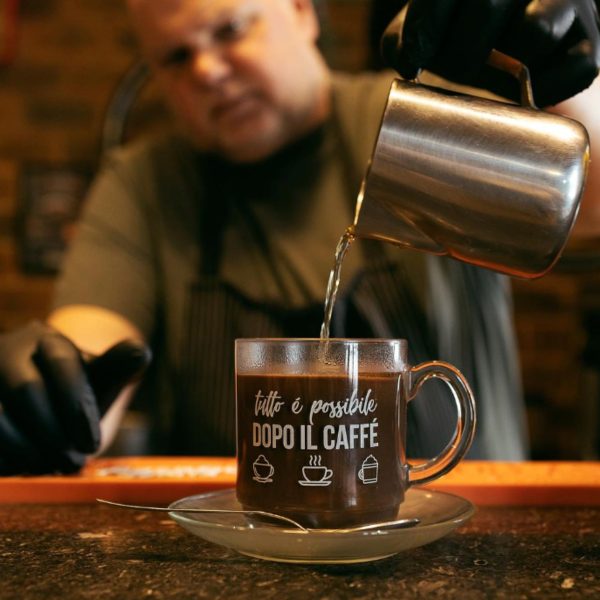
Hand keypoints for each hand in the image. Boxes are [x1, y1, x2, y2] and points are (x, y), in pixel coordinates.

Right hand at [0, 322, 150, 474]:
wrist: (40, 403)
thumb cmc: (73, 393)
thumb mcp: (98, 378)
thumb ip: (118, 366)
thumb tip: (140, 351)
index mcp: (46, 341)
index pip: (62, 363)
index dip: (77, 404)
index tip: (92, 444)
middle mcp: (8, 354)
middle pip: (26, 391)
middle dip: (53, 433)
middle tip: (73, 462)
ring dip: (25, 450)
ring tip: (50, 467)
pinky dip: (3, 457)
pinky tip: (22, 468)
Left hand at [382, 0, 599, 105]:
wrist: (526, 34)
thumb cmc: (470, 31)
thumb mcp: (433, 26)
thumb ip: (407, 36)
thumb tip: (405, 57)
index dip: (426, 26)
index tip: (414, 59)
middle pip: (486, 8)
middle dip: (459, 54)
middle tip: (456, 71)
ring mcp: (568, 5)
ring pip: (534, 32)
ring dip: (507, 66)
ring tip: (501, 72)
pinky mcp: (589, 43)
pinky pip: (573, 71)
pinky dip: (546, 90)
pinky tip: (529, 89)